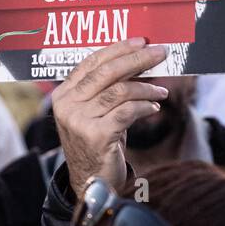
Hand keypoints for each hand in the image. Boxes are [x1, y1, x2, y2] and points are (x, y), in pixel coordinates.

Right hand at [51, 38, 169, 200]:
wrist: (91, 184)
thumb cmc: (98, 143)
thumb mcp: (96, 112)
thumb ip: (108, 88)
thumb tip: (139, 61)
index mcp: (63, 95)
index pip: (91, 62)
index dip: (117, 48)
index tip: (140, 41)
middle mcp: (67, 105)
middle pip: (106, 72)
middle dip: (137, 59)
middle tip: (159, 53)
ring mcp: (79, 121)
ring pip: (120, 91)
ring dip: (146, 88)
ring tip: (161, 91)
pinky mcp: (96, 136)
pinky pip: (127, 111)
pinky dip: (145, 106)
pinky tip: (154, 107)